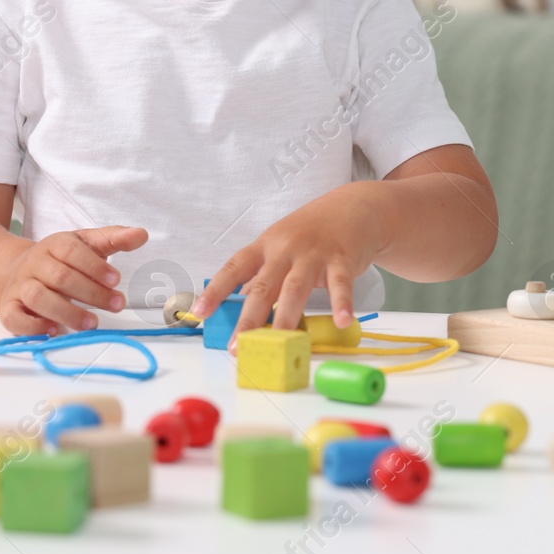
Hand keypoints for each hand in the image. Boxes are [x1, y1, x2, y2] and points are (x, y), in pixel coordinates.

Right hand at [0, 225, 146, 335]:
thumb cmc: (59, 259)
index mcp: (54, 245)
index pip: (73, 253)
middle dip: (91, 293)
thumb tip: (141, 234)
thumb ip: (113, 239)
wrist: (15, 270)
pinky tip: (55, 331)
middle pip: (60, 277)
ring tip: (92, 323)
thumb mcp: (85, 244)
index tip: (116, 280)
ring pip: (38, 297)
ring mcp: (20, 286)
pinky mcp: (9, 308)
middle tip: (117, 304)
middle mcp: (35, 264)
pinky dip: (33, 327)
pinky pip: (14, 318)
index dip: (95, 267)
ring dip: (67, 312)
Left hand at [191, 187, 380, 347]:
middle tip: (239, 345)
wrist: (353, 207)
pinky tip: (342, 322)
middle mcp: (286, 248)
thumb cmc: (312, 232)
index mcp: (265, 246)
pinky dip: (342, 304)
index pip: (234, 268)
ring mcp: (314, 253)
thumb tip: (239, 303)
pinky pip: (341, 284)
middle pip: (263, 285)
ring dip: (286, 317)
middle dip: (249, 318)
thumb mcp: (280, 246)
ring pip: (296, 287)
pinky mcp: (342, 259)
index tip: (199, 312)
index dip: (216, 290)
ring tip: (280, 343)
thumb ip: (262, 274)